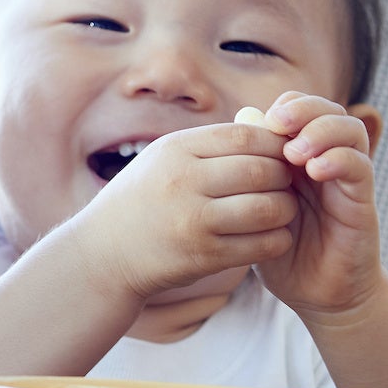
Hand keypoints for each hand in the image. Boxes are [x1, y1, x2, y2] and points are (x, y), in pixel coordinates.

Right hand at [72, 122, 297, 299]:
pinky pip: (264, 244)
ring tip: (277, 211)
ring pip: (270, 208)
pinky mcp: (204, 256)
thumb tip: (273, 131)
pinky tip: (268, 237)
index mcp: (175, 150)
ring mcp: (193, 220)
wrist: (102, 253)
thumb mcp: (163, 160)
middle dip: (284, 178)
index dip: (275, 144)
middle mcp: (183, 181)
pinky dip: (277, 240)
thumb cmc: (143, 200)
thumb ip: (212, 145)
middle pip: (263, 170)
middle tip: (283, 186)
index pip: (246, 135)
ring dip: (285, 210)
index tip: (279, 156)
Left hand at [252, 91, 381, 316]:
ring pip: (351, 132)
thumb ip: (241, 178)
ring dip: (323, 131)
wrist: (315, 294)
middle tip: (279, 123)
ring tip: (295, 151)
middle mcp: (326, 162)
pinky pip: (360, 168)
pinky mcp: (362, 202)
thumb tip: (223, 136)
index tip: (256, 122)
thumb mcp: (250, 212)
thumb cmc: (278, 251)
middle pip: (328, 111)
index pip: (300, 111)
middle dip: (305, 109)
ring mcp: (346, 180)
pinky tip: (316, 169)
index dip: (285, 107)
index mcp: (298, 159)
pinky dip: (340, 159)